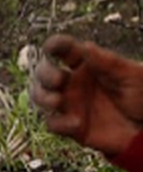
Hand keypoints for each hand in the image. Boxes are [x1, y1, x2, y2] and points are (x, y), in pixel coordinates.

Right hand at [31, 34, 142, 156]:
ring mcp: (70, 104)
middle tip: (58, 80)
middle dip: (44, 74)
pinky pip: (52, 123)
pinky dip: (59, 123)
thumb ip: (107, 62)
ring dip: (42, 96)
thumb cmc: (142, 97)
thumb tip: (86, 46)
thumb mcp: (131, 75)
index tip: (51, 47)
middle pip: (44, 72)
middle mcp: (73, 82)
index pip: (64, 50)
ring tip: (57, 101)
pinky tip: (76, 123)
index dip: (54, 45)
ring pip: (40, 95)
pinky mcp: (71, 126)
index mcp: (86, 64)